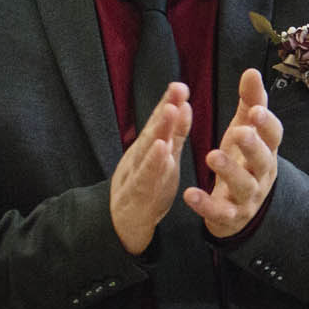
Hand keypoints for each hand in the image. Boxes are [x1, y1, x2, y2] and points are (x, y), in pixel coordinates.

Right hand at [110, 83, 188, 253]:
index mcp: (149, 148)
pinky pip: (146, 176)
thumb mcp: (165, 158)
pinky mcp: (137, 193)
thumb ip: (176, 134)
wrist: (124, 223)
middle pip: (153, 129)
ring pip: (147, 149)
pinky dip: (153, 161)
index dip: (169, 102)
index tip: (181, 85)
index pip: (160, 122)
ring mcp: (136, 173)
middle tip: (178, 88)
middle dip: (165, 108)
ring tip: (171, 110)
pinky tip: (162, 148)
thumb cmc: (148, 186)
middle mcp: (140, 156)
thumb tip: (184, 105)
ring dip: (159, 129)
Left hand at [184, 68, 282, 237]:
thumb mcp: (246, 130)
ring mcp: (248, 198)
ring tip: (212, 156)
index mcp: (267, 151)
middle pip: (263, 161)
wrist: (240, 209)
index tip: (255, 110)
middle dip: (252, 146)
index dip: (267, 124)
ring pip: (243, 186)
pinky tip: (190, 193)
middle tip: (240, 132)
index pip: (274, 136)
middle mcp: (262, 175)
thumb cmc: (243, 161)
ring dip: (229, 171)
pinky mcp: (230, 216)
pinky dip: (206, 204)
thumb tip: (252, 71)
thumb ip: (250, 102)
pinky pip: (219, 212)